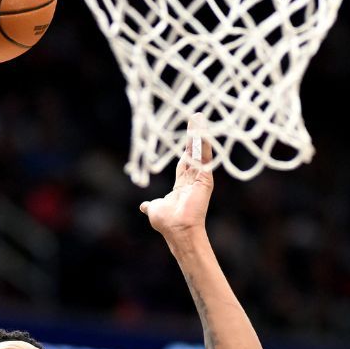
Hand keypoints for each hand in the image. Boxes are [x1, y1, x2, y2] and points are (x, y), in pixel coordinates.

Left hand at [139, 125, 215, 241]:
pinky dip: (203, 145)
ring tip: (199, 118)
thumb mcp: (155, 209)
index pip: (184, 161)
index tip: (188, 134)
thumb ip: (151, 206)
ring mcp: (200, 179)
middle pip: (193, 152)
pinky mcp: (205, 179)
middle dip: (194, 135)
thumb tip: (144, 206)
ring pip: (199, 152)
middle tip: (196, 118)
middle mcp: (194, 180)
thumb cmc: (167, 223)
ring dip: (199, 135)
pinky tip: (202, 131)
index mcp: (183, 185)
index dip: (185, 148)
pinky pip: (204, 159)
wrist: (177, 230)